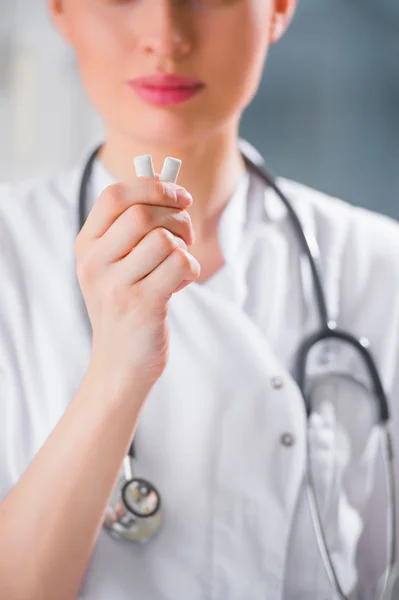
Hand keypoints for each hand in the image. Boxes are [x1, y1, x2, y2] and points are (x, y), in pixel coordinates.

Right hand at [74, 177, 199, 394]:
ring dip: (185, 248)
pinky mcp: (142, 304)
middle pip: (143, 214)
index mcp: (86, 247)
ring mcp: (116, 285)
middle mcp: (95, 263)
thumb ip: (133, 231)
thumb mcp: (115, 267)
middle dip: (177, 218)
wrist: (119, 365)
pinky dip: (191, 269)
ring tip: (179, 266)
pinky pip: (180, 263)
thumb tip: (172, 188)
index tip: (179, 196)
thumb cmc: (124, 308)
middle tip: (186, 235)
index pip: (114, 196)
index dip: (152, 187)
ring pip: (164, 240)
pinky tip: (181, 284)